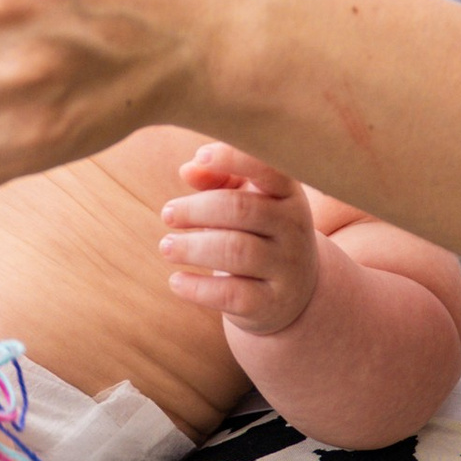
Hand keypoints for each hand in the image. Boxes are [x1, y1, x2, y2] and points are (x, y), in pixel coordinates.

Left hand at [159, 144, 322, 334]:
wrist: (292, 292)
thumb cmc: (256, 232)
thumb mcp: (245, 200)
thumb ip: (218, 177)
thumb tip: (189, 170)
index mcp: (287, 194)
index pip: (268, 168)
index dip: (233, 158)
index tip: (199, 156)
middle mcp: (294, 229)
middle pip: (240, 209)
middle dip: (196, 210)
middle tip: (167, 214)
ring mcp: (286, 268)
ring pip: (235, 251)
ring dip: (192, 247)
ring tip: (166, 246)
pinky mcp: (270, 303)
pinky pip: (231, 294)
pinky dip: (197, 288)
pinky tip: (176, 281)